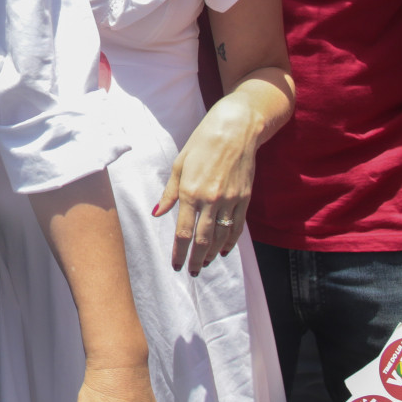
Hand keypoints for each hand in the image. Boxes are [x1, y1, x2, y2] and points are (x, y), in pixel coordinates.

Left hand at [151, 93, 263, 274]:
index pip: (183, 231)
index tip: (175, 265)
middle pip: (202, 239)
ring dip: (212, 254)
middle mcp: (210, 199)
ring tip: (204, 264)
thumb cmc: (202, 143)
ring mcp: (230, 200)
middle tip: (191, 272)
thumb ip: (169, 193)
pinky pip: (237, 226)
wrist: (236, 130)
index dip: (179, 252)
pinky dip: (230, 241)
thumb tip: (157, 213)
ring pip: (221, 236)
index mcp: (190, 191)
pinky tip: (224, 250)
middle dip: (195, 259)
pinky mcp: (245, 198)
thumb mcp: (179, 164)